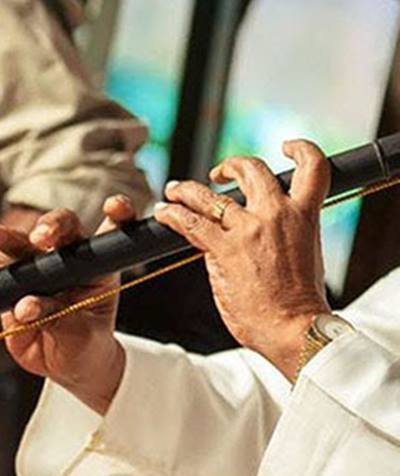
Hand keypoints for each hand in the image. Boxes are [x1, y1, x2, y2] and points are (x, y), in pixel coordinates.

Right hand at [0, 195, 137, 413]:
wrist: (65, 365)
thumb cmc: (85, 345)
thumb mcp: (81, 335)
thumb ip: (57, 317)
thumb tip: (24, 306)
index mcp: (98, 267)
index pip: (112, 233)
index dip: (116, 216)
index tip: (113, 208)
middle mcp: (67, 260)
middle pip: (59, 230)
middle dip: (49, 227)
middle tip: (39, 238)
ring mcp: (37, 270)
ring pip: (20, 245)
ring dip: (5, 237)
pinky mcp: (10, 285)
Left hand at [154, 139, 331, 376]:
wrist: (296, 327)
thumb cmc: (301, 302)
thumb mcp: (306, 255)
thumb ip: (286, 234)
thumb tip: (262, 232)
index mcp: (305, 215)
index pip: (311, 167)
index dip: (299, 149)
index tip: (285, 147)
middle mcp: (277, 214)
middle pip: (251, 171)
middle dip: (231, 166)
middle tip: (216, 174)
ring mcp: (248, 230)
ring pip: (210, 196)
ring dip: (187, 189)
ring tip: (173, 190)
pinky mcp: (223, 250)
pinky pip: (190, 223)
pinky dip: (172, 214)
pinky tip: (163, 213)